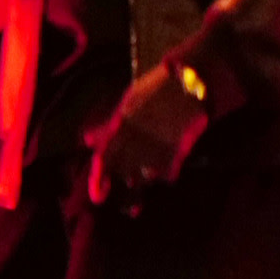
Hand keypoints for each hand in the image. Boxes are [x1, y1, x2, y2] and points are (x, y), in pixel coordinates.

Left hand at [86, 64, 211, 203]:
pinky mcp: (178, 153)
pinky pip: (167, 175)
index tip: (99, 196)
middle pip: (124, 171)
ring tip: (151, 161)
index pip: (103, 158)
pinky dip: (166, 172)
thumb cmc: (157, 90)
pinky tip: (169, 160)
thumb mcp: (128, 101)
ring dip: (144, 175)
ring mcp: (158, 146)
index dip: (98, 180)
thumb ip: (108, 124)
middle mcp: (137, 138)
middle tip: (133, 168)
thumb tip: (88, 141)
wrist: (191, 83)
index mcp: (121, 123)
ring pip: (145, 176)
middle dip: (125, 175)